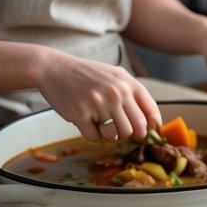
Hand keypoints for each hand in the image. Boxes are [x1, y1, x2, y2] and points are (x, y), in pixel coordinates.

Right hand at [35, 54, 161, 142]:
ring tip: (102, 125)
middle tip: (122, 131)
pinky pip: (95, 137)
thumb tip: (152, 122)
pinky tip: (88, 124)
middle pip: (137, 128)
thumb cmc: (87, 75)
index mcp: (128, 83)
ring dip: (111, 135)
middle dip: (132, 134)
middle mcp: (116, 93)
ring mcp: (98, 104)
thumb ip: (134, 94)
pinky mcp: (80, 114)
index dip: (153, 127)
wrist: (53, 68)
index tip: (150, 134)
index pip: (150, 112)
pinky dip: (93, 136)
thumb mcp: (116, 76)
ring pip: (117, 135)